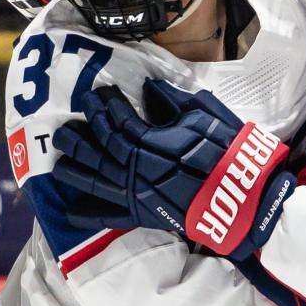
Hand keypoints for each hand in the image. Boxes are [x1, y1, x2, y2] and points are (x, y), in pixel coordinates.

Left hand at [52, 80, 295, 258]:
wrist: (245, 196)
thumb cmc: (227, 150)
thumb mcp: (202, 114)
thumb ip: (170, 100)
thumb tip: (148, 89)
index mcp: (147, 142)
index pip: (116, 120)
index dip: (104, 106)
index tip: (98, 94)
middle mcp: (134, 169)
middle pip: (97, 150)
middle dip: (79, 136)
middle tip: (66, 126)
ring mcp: (137, 194)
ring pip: (94, 181)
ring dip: (74, 169)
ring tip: (60, 160)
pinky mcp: (145, 214)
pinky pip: (111, 216)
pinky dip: (90, 215)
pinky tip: (70, 212)